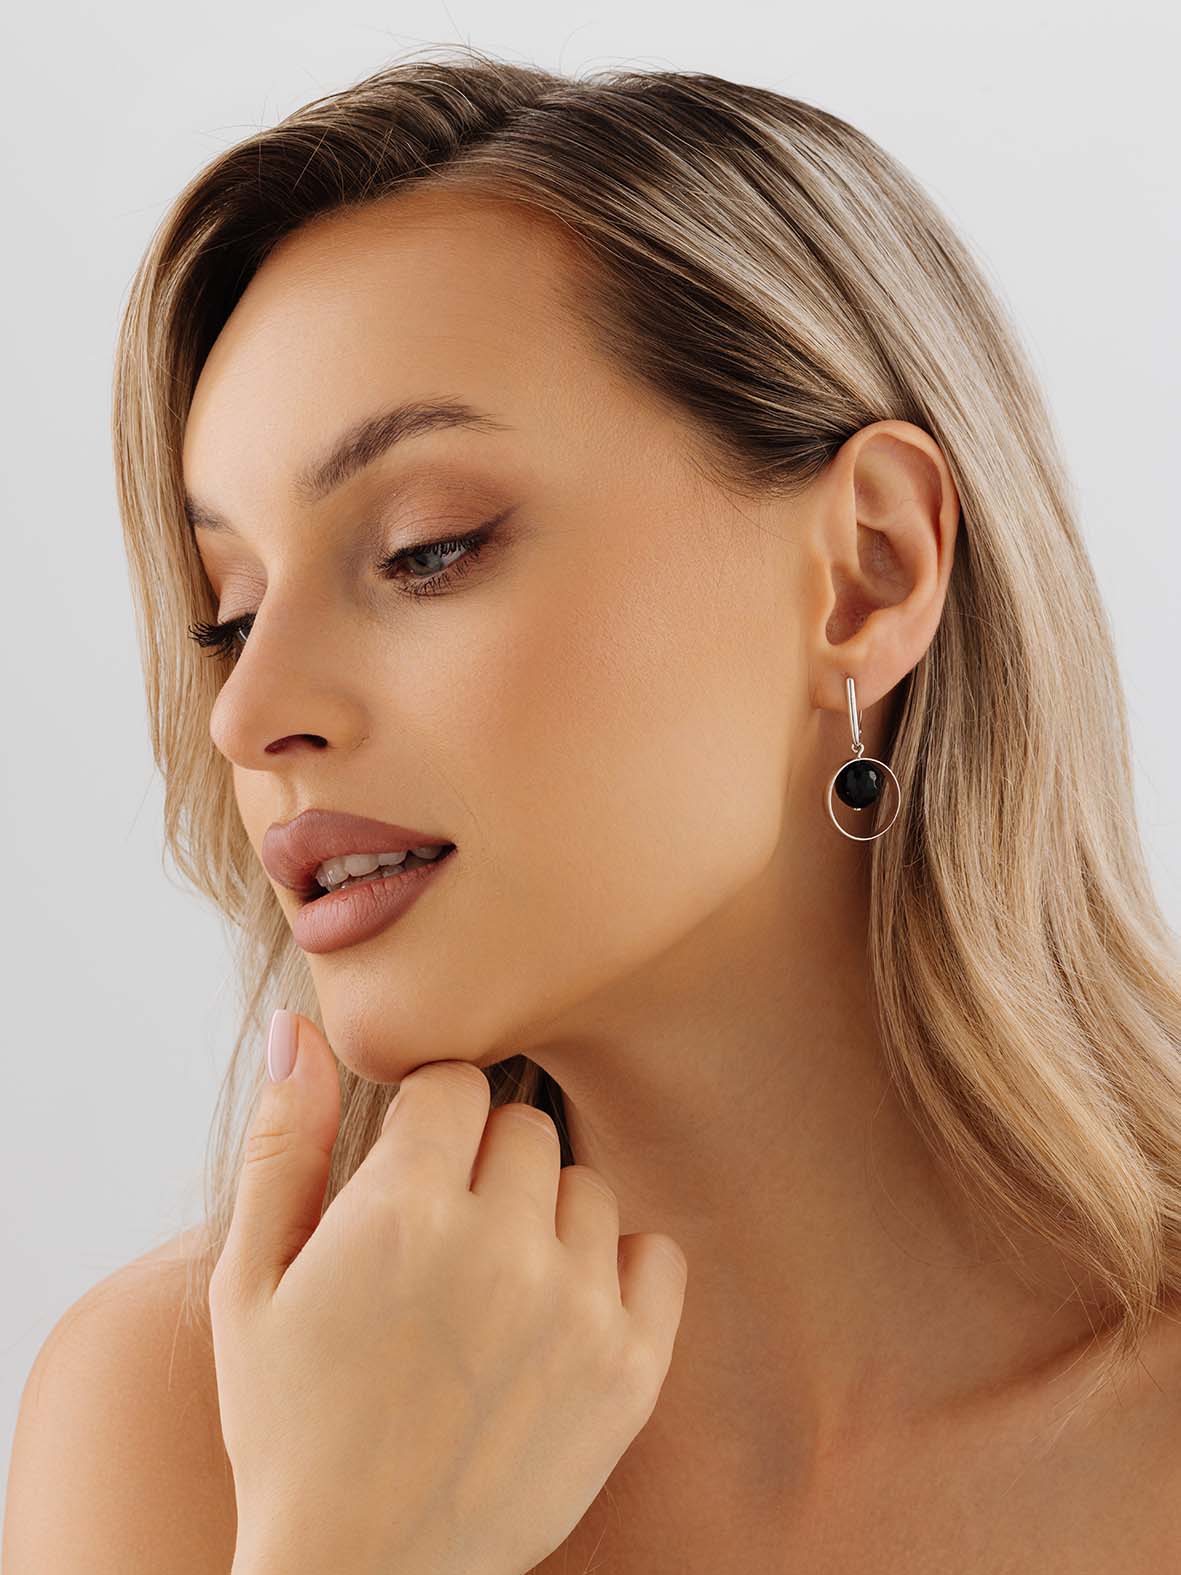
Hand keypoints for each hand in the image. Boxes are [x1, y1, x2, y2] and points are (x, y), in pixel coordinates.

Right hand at [210, 1011, 688, 1574]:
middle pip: (526, 1126)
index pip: (456, 1084)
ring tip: (493, 1288)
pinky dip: (619, 1270)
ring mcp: (577, 1309)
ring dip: (546, 1217)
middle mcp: (502, 1246)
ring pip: (588, 1186)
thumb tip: (298, 1024)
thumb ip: (280, 1145)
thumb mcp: (251, 1284)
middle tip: (444, 1241)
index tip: (409, 1176)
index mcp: (404, 1211)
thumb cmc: (291, 1425)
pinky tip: (560, 1312)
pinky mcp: (632, 1370)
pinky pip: (658, 1254)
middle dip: (484, 1164)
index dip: (426, 1124)